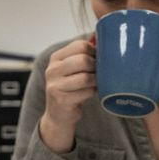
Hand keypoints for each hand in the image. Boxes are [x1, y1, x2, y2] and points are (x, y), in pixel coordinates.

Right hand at [38, 38, 95, 153]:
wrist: (58, 115)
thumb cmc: (70, 89)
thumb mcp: (71, 70)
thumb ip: (83, 57)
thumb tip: (106, 45)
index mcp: (55, 58)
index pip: (80, 45)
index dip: (94, 52)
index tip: (96, 60)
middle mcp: (52, 70)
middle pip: (83, 60)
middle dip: (96, 67)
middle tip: (98, 74)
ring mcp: (55, 86)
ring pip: (86, 77)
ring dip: (95, 81)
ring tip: (95, 83)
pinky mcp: (62, 100)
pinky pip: (86, 92)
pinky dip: (93, 92)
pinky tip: (91, 93)